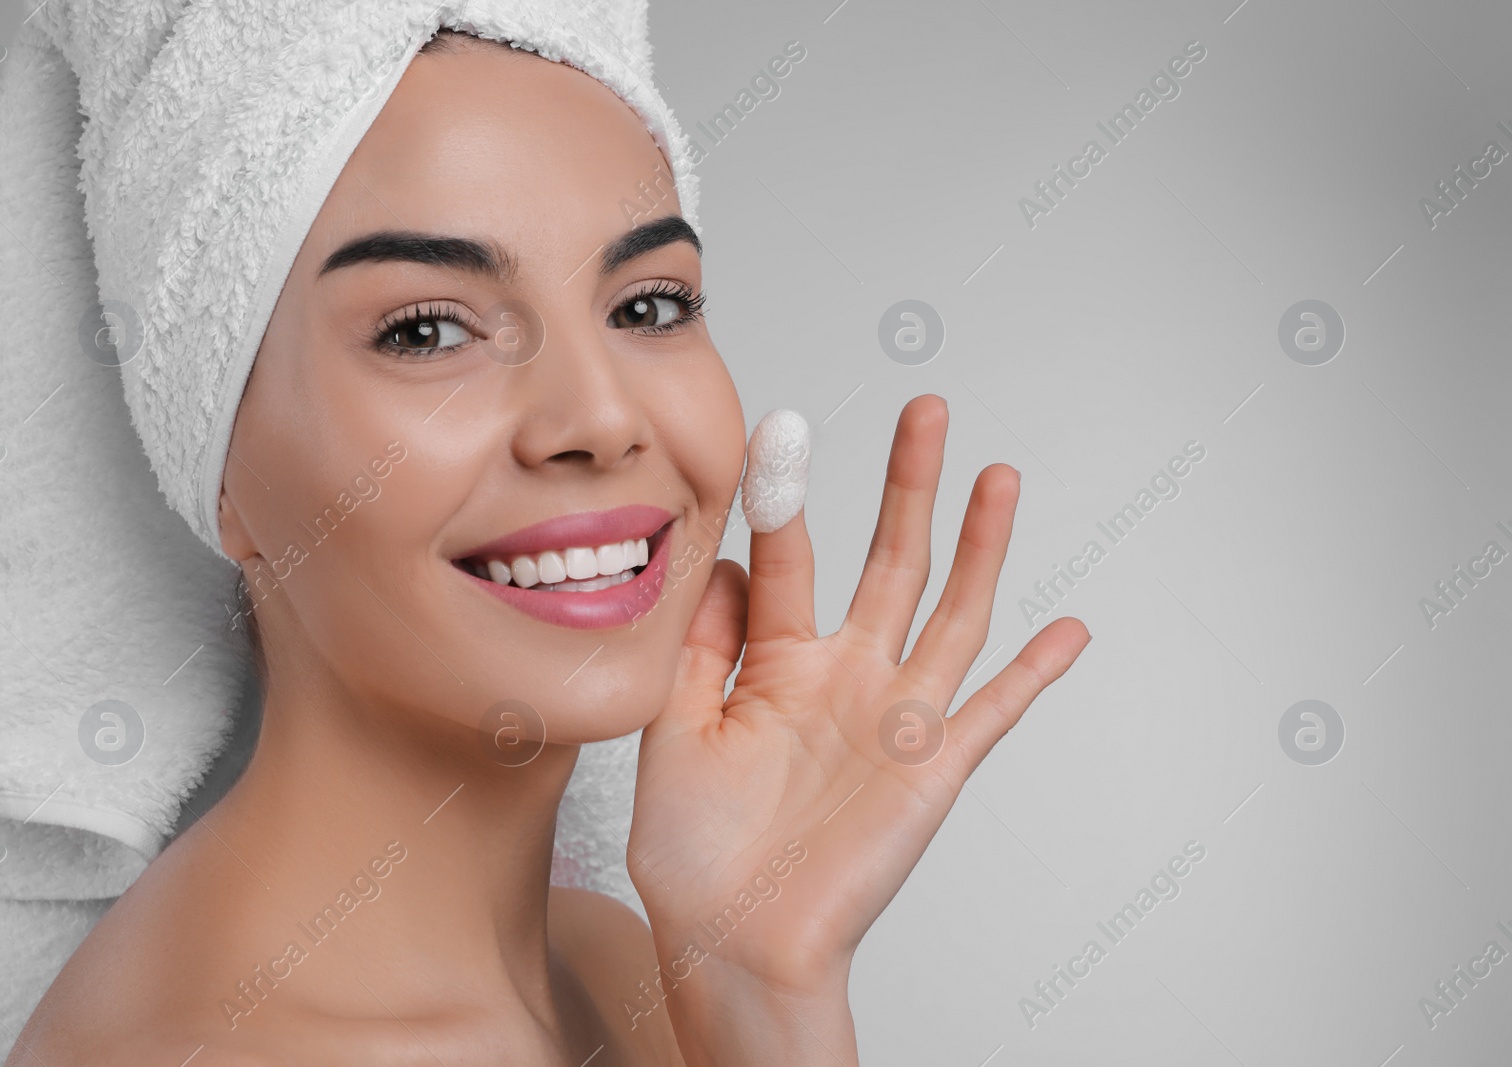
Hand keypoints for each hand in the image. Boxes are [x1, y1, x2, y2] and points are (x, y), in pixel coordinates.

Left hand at [628, 394, 1090, 1005]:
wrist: (734, 942)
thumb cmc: (693, 851)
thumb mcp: (673, 730)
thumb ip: (701, 647)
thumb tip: (726, 562)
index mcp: (776, 664)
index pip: (786, 561)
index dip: (783, 498)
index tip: (782, 429)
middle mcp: (845, 677)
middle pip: (888, 561)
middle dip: (906, 485)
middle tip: (924, 407)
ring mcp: (894, 718)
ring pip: (950, 613)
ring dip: (980, 546)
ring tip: (997, 472)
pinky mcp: (932, 769)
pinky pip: (993, 712)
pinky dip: (1035, 674)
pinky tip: (1072, 628)